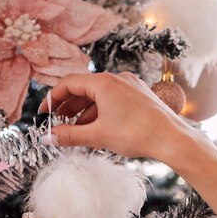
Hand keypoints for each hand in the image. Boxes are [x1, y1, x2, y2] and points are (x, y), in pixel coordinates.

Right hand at [38, 72, 187, 159]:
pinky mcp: (139, 96)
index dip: (53, 98)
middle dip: (68, 107)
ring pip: (99, 97)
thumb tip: (48, 137)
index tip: (44, 112)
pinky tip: (97, 130)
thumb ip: (70, 135)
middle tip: (58, 123)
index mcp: (104, 82)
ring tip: (76, 131)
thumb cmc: (138, 134)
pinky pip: (113, 101)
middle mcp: (117, 79)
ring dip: (84, 113)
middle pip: (84, 89)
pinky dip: (101, 113)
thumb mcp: (98, 136)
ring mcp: (130, 86)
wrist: (172, 138)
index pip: (69, 83)